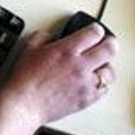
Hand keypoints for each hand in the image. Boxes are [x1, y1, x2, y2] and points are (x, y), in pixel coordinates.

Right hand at [0, 23, 118, 131]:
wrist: (24, 104)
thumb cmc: (24, 80)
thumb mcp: (28, 49)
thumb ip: (42, 37)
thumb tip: (50, 35)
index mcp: (67, 50)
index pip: (95, 32)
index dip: (96, 29)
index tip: (94, 31)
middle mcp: (80, 66)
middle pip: (111, 49)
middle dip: (110, 44)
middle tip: (107, 44)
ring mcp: (86, 84)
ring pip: (110, 72)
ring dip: (106, 66)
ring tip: (100, 66)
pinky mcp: (87, 99)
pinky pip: (104, 90)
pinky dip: (101, 84)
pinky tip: (94, 82)